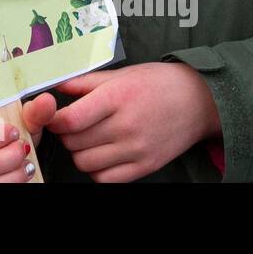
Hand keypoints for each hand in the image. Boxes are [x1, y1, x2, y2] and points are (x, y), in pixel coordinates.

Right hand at [0, 92, 56, 182]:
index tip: (15, 132)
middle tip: (23, 148)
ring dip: (14, 172)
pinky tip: (24, 173)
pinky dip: (16, 183)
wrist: (17, 157)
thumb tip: (46, 101)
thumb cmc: (13, 137)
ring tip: (26, 162)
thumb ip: (34, 112)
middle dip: (8, 157)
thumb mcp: (24, 123)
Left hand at [48, 63, 221, 182]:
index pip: (72, 120)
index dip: (55, 121)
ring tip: (88, 139)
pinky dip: (97, 170)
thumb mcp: (120, 74)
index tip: (54, 117)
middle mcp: (126, 126)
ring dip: (79, 153)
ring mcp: (137, 150)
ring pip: (85, 163)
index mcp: (117, 98)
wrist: (198, 101)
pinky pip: (106, 179)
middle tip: (73, 125)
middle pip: (74, 142)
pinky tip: (102, 155)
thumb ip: (85, 83)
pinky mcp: (145, 167)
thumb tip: (55, 87)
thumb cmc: (157, 83)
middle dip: (66, 135)